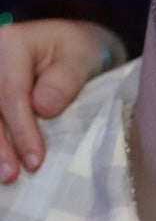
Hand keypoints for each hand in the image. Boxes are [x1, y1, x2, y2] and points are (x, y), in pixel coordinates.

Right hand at [0, 17, 125, 182]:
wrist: (72, 47)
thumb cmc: (79, 52)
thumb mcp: (82, 59)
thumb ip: (64, 81)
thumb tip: (42, 108)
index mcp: (13, 44)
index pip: (12, 93)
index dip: (22, 129)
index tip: (34, 160)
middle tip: (11, 175)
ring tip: (4, 176)